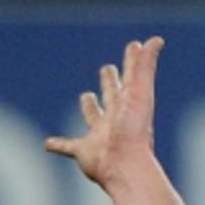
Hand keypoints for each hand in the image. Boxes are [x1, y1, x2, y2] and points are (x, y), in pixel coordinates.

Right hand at [45, 38, 163, 188]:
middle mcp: (116, 119)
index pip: (131, 77)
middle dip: (111, 82)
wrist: (124, 165)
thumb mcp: (139, 92)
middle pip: (113, 96)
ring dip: (89, 109)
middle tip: (108, 69)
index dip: (133, 62)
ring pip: (93, 118)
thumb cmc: (133, 130)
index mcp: (130, 105)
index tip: (134, 46)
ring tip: (86, 98)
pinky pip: (68, 147)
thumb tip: (157, 40)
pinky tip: (47, 145)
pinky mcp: (84, 152)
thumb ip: (145, 66)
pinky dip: (58, 145)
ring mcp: (100, 135)